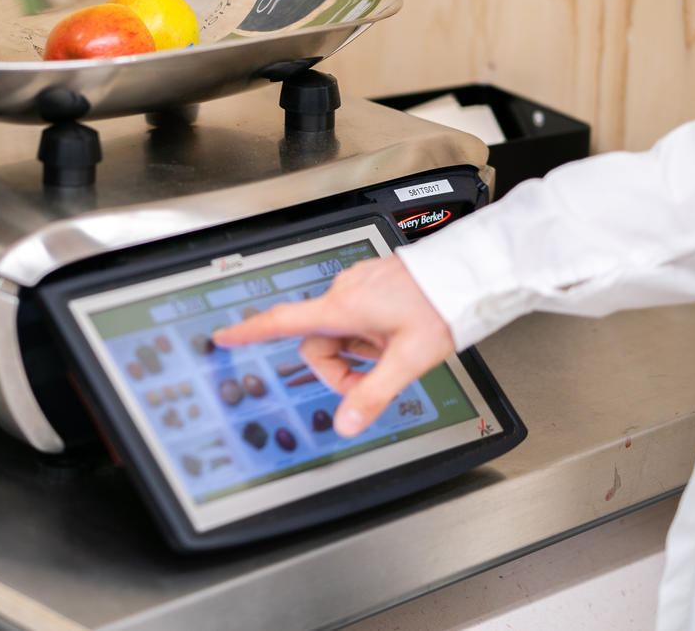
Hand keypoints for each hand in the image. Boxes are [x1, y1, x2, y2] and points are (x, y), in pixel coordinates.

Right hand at [211, 256, 454, 436]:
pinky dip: (369, 334)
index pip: (282, 321)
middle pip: (319, 341)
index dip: (249, 331)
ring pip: (340, 331)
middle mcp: (344, 291)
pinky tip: (396, 333)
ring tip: (395, 349)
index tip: (224, 336)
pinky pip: (356, 316)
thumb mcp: (408, 360)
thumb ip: (373, 394)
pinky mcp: (372, 283)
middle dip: (342, 367)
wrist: (471, 271)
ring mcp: (358, 285)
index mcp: (343, 307)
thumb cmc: (443, 304)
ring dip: (360, 350)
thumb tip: (346, 424)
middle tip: (376, 376)